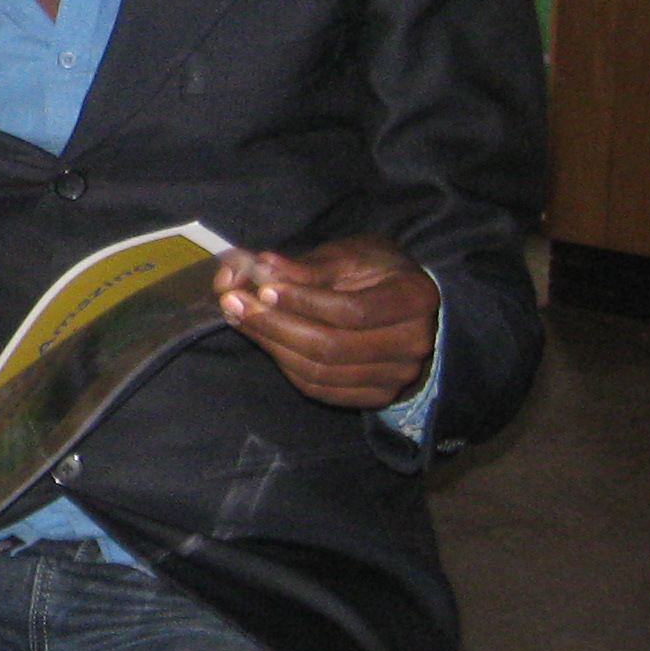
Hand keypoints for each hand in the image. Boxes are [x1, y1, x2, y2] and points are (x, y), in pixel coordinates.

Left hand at [214, 237, 440, 409]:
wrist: (402, 303)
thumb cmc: (374, 271)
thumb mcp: (350, 254)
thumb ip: (309, 265)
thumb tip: (262, 267)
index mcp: (415, 298)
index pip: (353, 311)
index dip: (304, 302)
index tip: (263, 289)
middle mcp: (414, 343)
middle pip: (333, 347)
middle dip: (275, 325)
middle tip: (234, 302)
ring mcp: (397, 375)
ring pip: (321, 372)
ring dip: (271, 345)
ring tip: (239, 316)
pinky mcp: (376, 396)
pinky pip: (320, 389)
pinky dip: (285, 365)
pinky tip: (264, 339)